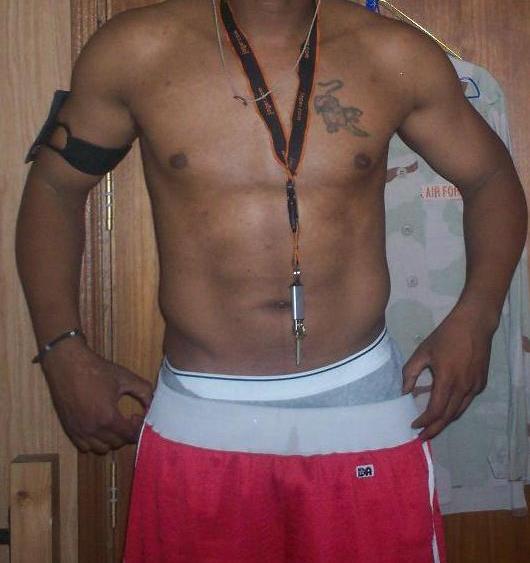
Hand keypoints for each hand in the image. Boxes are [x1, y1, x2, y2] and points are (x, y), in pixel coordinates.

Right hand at [42, 338, 153, 453]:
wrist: (67, 364)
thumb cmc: (97, 370)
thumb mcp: (126, 377)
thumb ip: (144, 392)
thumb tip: (153, 405)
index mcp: (108, 417)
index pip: (130, 436)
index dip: (138, 428)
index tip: (137, 416)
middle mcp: (93, 429)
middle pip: (117, 444)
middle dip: (126, 433)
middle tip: (128, 418)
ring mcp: (79, 431)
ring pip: (101, 449)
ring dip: (111, 439)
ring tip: (114, 423)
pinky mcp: (69, 429)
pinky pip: (85, 447)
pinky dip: (95, 441)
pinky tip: (99, 425)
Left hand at [402, 307, 493, 439]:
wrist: (474, 324)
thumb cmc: (445, 336)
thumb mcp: (422, 352)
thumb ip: (410, 373)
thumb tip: (403, 392)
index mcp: (447, 380)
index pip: (435, 411)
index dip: (424, 422)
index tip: (413, 426)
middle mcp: (463, 388)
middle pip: (448, 417)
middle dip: (434, 429)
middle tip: (422, 437)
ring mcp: (475, 387)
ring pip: (458, 411)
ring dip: (445, 421)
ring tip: (431, 427)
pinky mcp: (481, 383)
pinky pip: (466, 401)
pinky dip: (454, 408)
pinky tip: (444, 407)